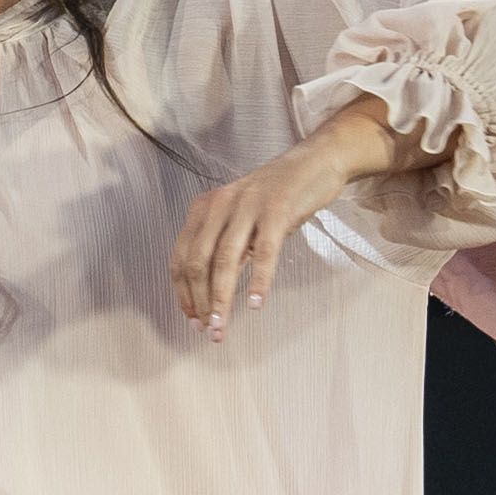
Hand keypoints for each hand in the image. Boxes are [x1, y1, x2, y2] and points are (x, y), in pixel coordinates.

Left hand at [170, 97, 400, 339]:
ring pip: (225, 261)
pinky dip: (258, 282)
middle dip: (199, 302)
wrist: (314, 163)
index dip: (183, 293)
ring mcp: (247, 207)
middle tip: (208, 331)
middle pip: (197, 262)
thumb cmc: (278, 196)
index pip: (181, 257)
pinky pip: (264, 253)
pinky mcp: (276, 211)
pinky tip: (256, 305)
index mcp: (205, 208)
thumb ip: (226, 248)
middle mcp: (219, 205)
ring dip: (221, 299)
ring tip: (222, 327)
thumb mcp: (242, 218)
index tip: (192, 319)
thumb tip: (213, 293)